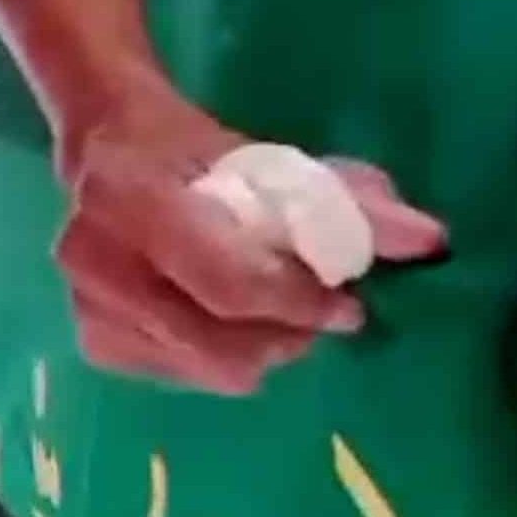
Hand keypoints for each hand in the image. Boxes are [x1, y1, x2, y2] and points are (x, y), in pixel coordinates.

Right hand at [52, 78, 446, 394]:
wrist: (109, 142)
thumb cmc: (202, 151)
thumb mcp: (274, 160)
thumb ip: (351, 202)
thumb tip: (430, 240)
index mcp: (134, 197)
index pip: (227, 283)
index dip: (297, 303)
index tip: (348, 305)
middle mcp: (94, 256)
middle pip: (215, 341)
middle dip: (286, 334)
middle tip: (320, 315)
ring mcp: (87, 302)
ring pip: (202, 365)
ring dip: (258, 349)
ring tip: (279, 316)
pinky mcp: (91, 337)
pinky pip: (178, 374)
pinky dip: (220, 358)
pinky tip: (231, 323)